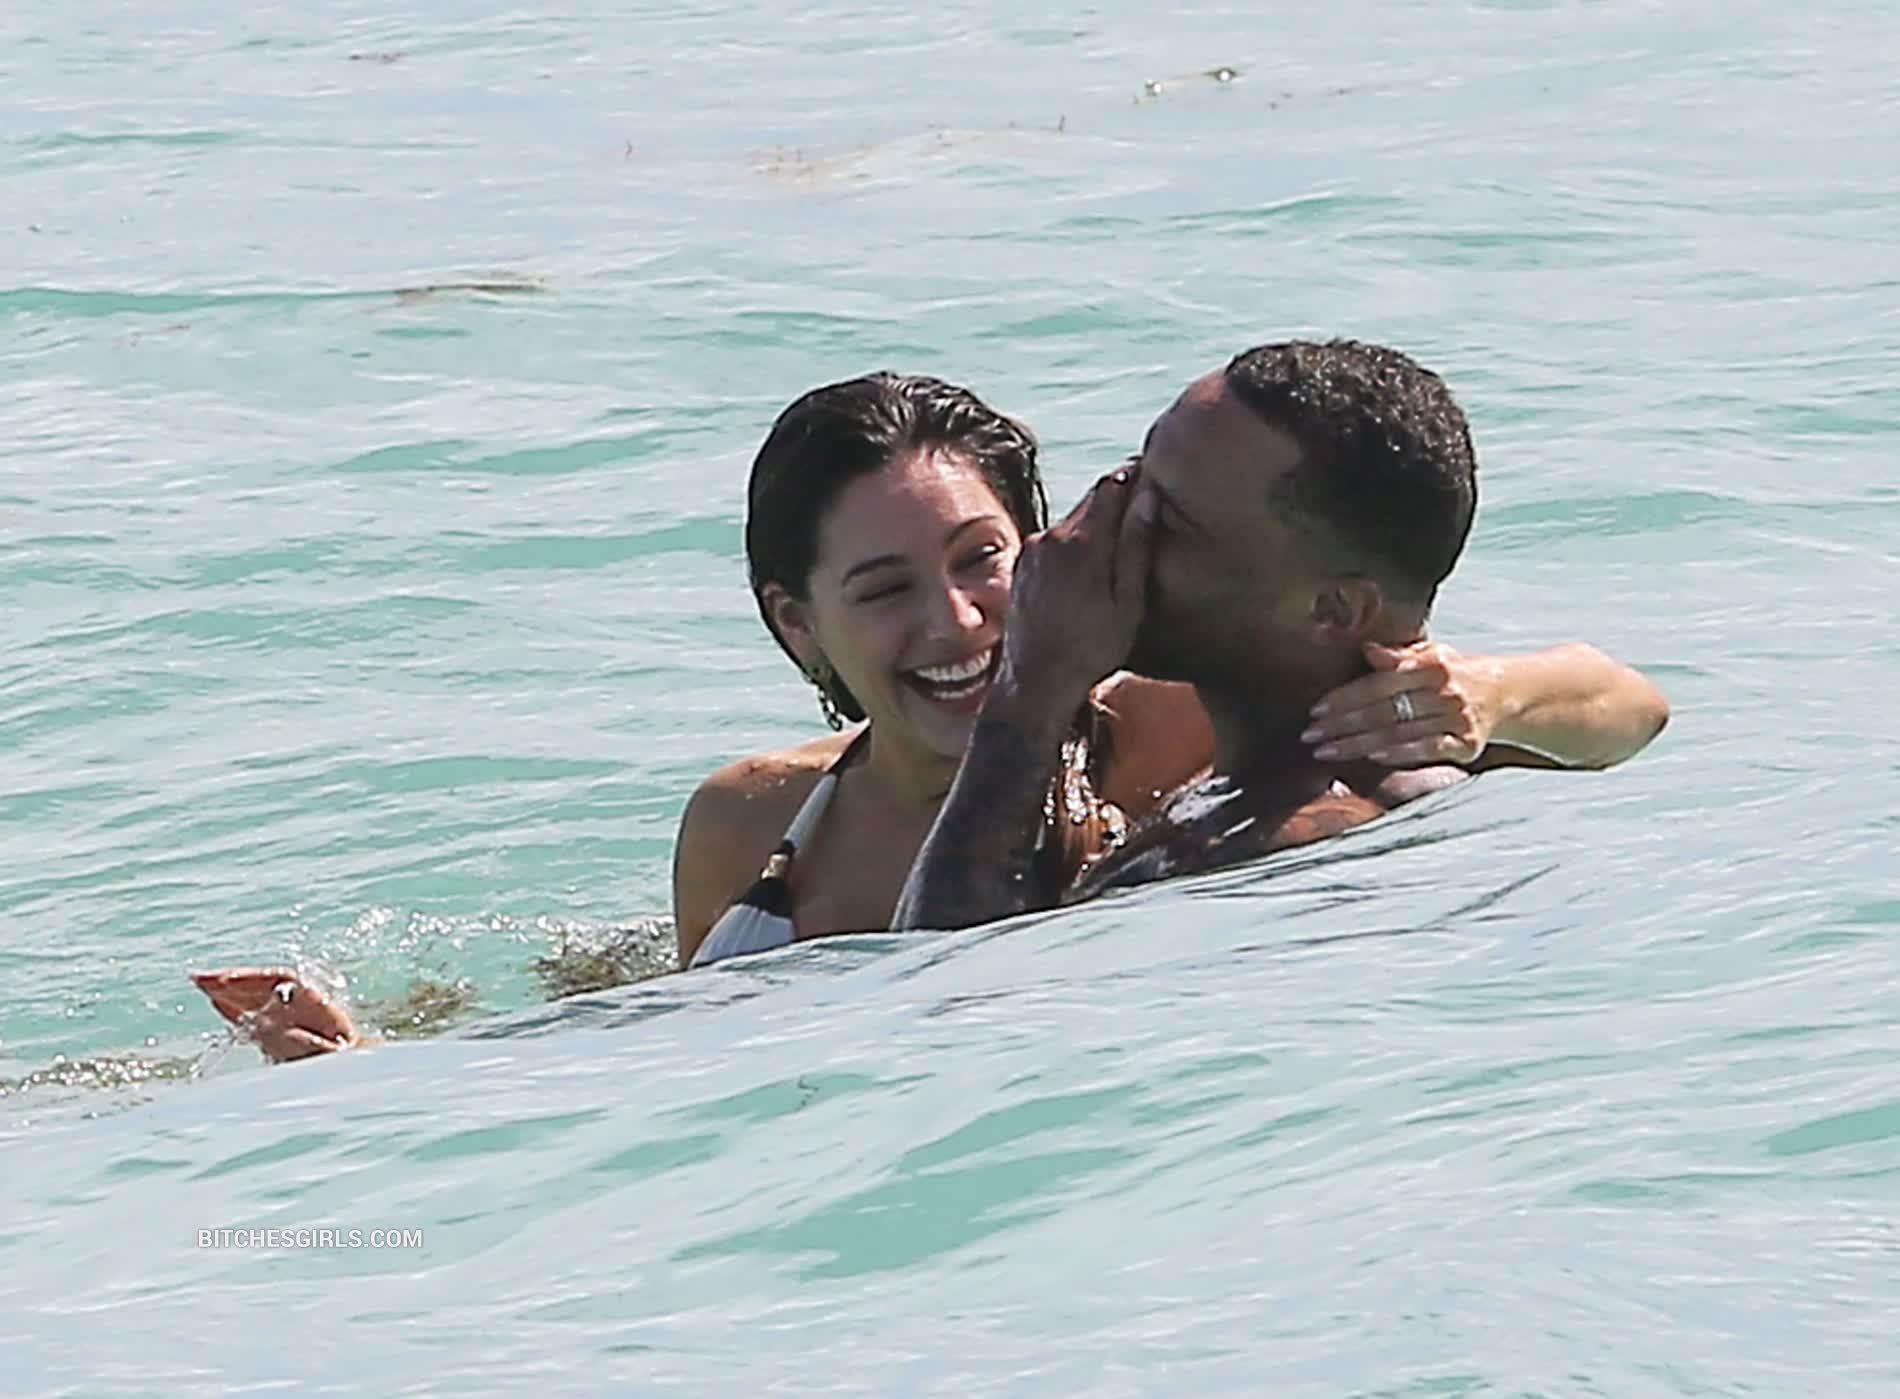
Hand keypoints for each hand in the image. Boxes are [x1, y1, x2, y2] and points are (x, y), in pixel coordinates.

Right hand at [191, 967, 359, 1061]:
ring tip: (200, 982)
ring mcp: (291, 1016)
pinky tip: (216, 1002)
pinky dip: (235, 1008)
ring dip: (228, 990)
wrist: (358, 1069)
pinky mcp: (280, 1031)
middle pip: (264, 985)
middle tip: (201, 977)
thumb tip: (261, 1026)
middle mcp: (302, 1004)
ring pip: (256, 997)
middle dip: (232, 980)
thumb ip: (297, 1040)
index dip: (253, 978)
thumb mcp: (327, 1052)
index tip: (226, 980)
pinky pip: (254, 1015)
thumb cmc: (346, 1059)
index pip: (282, 980)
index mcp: (317, 1003)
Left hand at [995, 466, 1156, 711]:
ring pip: (1073, 519)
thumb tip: (1149, 496)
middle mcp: (1052, 536)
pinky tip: (1090, 567)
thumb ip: (1137, 545)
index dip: (1137, 476)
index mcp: (1083, 541)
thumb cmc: (1091, 648)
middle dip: (1119, 497)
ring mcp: (1033, 549)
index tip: (1157, 475)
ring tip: (1121, 541)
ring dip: (1096, 522)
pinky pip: (1055, 539)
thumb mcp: (1128, 601)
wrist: (1036, 681)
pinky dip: (1075, 542)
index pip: (1114, 484)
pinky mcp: (1022, 563)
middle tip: (1146, 504)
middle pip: (1093, 498)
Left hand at [1303, 640, 1505, 766]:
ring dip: (1358, 744)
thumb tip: (1367, 650)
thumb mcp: (1432, 655)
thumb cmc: (1456, 673)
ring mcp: (1456, 719)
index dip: (1346, 696)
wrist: (1505, 693)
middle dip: (1342, 724)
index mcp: (1433, 665)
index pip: (1380, 683)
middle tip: (1310, 735)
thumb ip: (1399, 656)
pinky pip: (1427, 750)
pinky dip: (1399, 753)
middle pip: (1384, 710)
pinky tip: (1371, 757)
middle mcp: (1445, 691)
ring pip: (1398, 733)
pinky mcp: (1466, 745)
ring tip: (1326, 751)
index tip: (1316, 709)